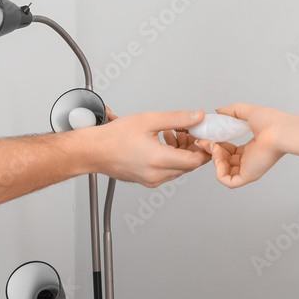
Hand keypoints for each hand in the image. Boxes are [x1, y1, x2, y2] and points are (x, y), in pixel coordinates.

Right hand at [91, 110, 209, 187]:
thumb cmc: (114, 137)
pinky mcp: (148, 181)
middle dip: (192, 148)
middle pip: (189, 165)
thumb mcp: (148, 120)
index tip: (203, 137)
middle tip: (186, 131)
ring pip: (179, 168)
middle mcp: (157, 174)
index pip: (196, 160)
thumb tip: (197, 117)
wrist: (93, 151)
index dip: (204, 148)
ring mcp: (152, 180)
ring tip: (169, 135)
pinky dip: (170, 158)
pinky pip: (168, 171)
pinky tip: (161, 144)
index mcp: (158, 160)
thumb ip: (177, 119)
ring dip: (181, 152)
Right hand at [195, 103, 291, 187]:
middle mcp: (250, 160)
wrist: (281, 131)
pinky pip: (228, 181)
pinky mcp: (249, 176)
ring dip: (214, 160)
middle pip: (225, 161)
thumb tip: (219, 111)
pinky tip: (219, 158)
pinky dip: (219, 171)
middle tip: (204, 142)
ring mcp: (249, 169)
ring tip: (214, 148)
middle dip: (212, 152)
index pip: (230, 151)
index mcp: (252, 148)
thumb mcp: (247, 112)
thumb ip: (232, 111)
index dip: (217, 145)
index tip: (207, 138)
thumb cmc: (273, 122)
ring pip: (224, 171)